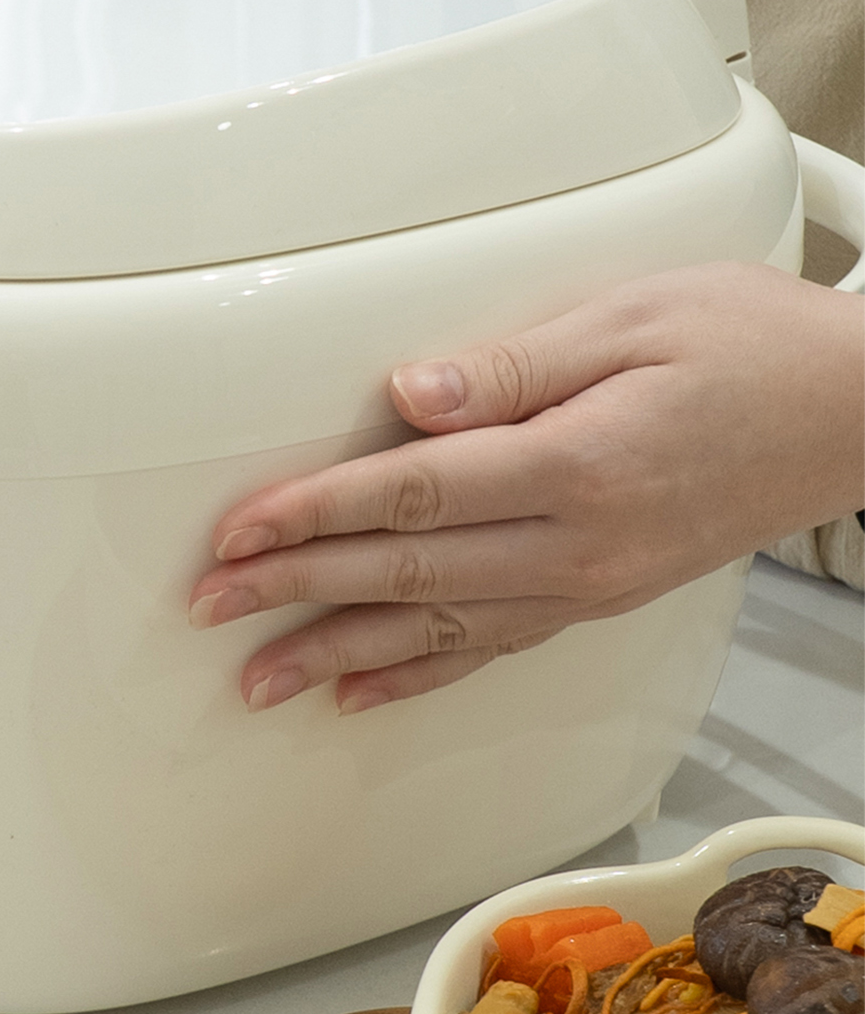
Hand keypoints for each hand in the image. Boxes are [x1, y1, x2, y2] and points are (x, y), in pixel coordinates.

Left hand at [187, 261, 864, 713]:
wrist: (853, 414)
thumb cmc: (752, 348)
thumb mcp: (632, 321)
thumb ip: (509, 370)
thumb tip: (405, 398)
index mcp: (576, 465)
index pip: (412, 494)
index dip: (314, 511)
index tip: (241, 528)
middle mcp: (576, 545)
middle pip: (405, 570)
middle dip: (296, 587)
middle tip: (212, 603)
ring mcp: (586, 584)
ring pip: (435, 629)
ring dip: (337, 652)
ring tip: (258, 676)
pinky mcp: (596, 598)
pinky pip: (490, 649)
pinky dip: (417, 676)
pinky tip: (359, 692)